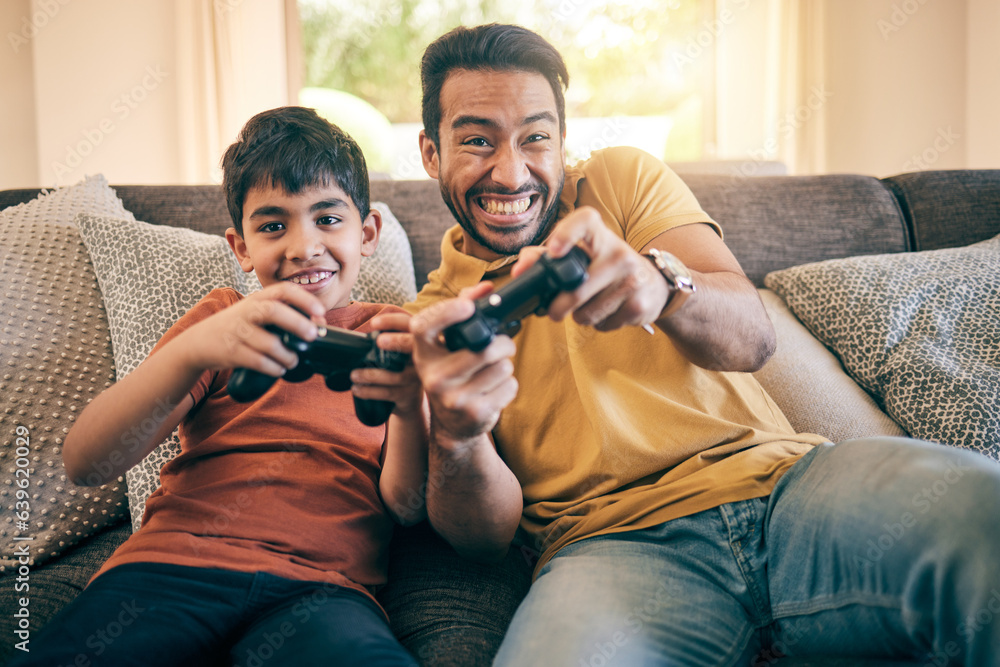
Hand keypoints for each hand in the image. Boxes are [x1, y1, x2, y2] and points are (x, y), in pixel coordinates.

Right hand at [174, 282, 325, 376]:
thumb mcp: (255, 312)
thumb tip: (319, 322)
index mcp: (257, 299)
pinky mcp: (231, 352)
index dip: (304, 299)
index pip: (282, 290)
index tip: (320, 312)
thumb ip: (282, 314)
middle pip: (273, 311)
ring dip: (287, 355)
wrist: (198, 342)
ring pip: (268, 343)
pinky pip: (258, 361)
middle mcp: (246, 311)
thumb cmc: (237, 326)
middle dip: (297, 323)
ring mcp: (237, 331)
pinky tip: (279, 368)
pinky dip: (273, 367)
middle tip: (313, 336)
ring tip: (294, 360)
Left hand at [351, 312, 424, 416]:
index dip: (393, 321)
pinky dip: (370, 391)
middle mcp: (422, 358)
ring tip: (354, 375)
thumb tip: (359, 339)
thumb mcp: (399, 355)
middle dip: (394, 342)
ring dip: (370, 375)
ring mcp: (417, 378)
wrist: (411, 402)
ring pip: (395, 375)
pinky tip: (357, 389)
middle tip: (377, 342)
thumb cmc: (398, 372)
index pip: (408, 325)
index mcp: (415, 342)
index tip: (374, 323)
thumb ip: (389, 344)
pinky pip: (389, 392)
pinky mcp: (410, 395)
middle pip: (410, 346)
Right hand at [410, 283, 518, 444]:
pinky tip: (494, 389)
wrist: (453, 424)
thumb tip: (486, 287)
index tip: (468, 307)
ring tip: (494, 370)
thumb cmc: (453, 373)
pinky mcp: (474, 413)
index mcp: (423, 353)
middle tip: (501, 345)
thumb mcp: (448, 346)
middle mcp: (433, 376)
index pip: (423, 327)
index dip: (446, 313)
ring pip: (502, 367)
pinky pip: (509, 387)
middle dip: (503, 344)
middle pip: (484, 349)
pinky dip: (509, 385)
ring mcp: (452, 398)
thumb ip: (462, 311)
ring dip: (506, 365)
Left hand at [511, 206, 668, 331]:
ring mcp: (632, 279)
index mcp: (600, 235)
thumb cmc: (604, 266)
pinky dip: (598, 324)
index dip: (567, 233)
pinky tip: (607, 311)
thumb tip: (520, 270)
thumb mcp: (582, 255)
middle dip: (558, 306)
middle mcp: (619, 253)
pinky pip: (603, 324)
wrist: (652, 284)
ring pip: (587, 312)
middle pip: (577, 288)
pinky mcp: (639, 305)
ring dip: (579, 316)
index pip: (585, 221)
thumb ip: (545, 258)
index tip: (553, 251)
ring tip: (588, 306)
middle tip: (553, 311)